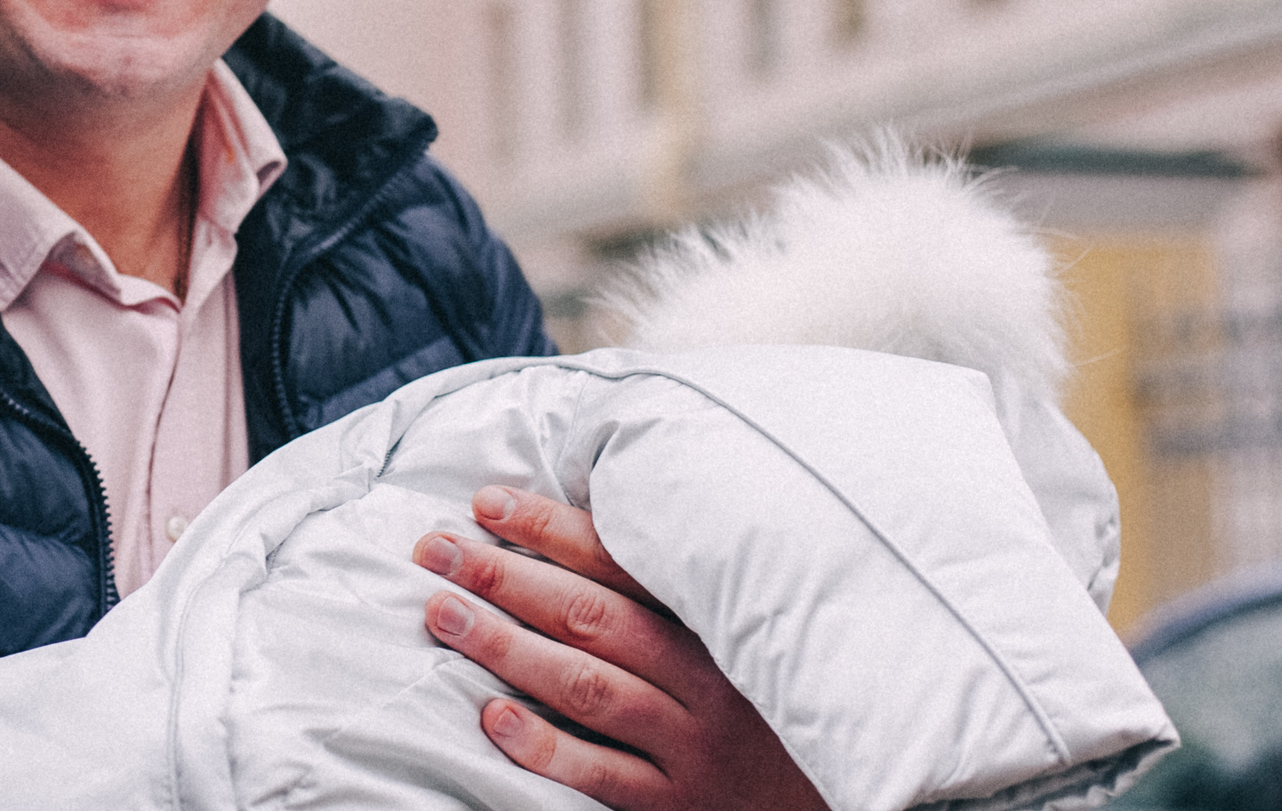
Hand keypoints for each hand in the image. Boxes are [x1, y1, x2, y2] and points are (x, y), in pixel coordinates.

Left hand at [413, 486, 826, 810]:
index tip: (487, 501)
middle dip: (506, 576)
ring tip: (443, 613)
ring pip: (587, 687)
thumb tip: (582, 513)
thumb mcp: (741, 631)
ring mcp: (692, 747)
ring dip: (507, 646)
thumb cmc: (769, 701)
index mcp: (719, 622)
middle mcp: (708, 680)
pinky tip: (493, 716)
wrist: (844, 794)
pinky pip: (601, 776)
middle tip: (436, 549)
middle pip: (592, 617)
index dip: (550, 527)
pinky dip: (544, 746)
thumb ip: (674, 584)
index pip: (624, 561)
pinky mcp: (677, 807)